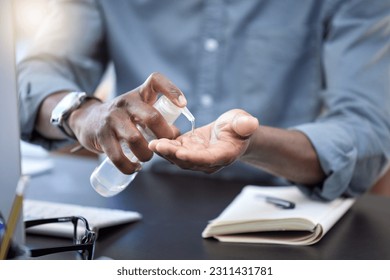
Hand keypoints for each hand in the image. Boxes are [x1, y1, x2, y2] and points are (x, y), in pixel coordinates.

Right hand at [68, 72, 185, 173]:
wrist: (88, 120)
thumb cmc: (123, 117)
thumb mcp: (138, 108)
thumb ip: (157, 117)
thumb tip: (176, 135)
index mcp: (139, 94)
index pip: (155, 80)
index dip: (171, 90)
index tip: (183, 105)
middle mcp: (125, 102)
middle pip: (152, 117)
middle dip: (164, 135)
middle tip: (167, 145)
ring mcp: (112, 118)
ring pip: (136, 139)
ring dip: (147, 154)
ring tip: (147, 157)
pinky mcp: (101, 136)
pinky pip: (118, 157)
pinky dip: (129, 166)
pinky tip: (135, 167)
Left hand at [148, 109, 258, 172]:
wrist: (232, 132)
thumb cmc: (240, 127)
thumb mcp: (243, 122)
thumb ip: (245, 124)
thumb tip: (250, 122)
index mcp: (223, 155)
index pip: (207, 159)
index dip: (193, 157)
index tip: (180, 153)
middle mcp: (208, 161)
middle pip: (188, 161)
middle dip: (172, 154)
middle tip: (157, 145)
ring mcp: (196, 157)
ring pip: (178, 158)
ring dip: (165, 151)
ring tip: (152, 143)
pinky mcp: (188, 149)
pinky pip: (174, 150)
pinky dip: (164, 146)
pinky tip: (153, 139)